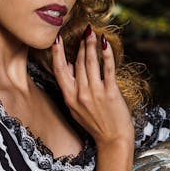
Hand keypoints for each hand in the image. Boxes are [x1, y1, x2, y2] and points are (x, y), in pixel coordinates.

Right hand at [52, 27, 133, 148]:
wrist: (112, 140)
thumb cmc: (95, 124)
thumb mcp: (76, 109)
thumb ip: (71, 89)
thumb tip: (69, 66)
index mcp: (69, 97)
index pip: (60, 70)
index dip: (57, 53)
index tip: (56, 39)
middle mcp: (80, 94)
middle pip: (77, 63)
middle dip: (80, 45)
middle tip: (84, 31)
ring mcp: (95, 93)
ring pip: (90, 63)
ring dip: (91, 45)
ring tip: (91, 33)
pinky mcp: (110, 93)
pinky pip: (107, 69)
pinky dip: (106, 55)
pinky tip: (105, 44)